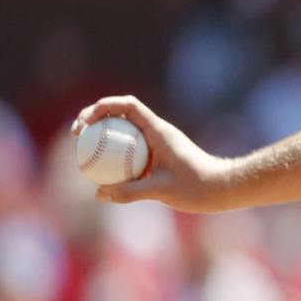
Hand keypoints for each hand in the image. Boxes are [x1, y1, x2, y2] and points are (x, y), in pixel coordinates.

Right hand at [71, 96, 235, 211]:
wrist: (224, 190)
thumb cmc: (198, 187)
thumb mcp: (161, 190)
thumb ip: (129, 192)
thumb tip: (99, 194)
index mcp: (159, 130)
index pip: (127, 105)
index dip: (102, 107)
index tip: (84, 124)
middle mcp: (158, 132)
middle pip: (121, 115)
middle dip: (95, 119)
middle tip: (77, 136)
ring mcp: (158, 143)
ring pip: (125, 133)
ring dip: (104, 137)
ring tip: (84, 153)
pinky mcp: (160, 156)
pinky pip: (132, 150)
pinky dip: (116, 155)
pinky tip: (105, 174)